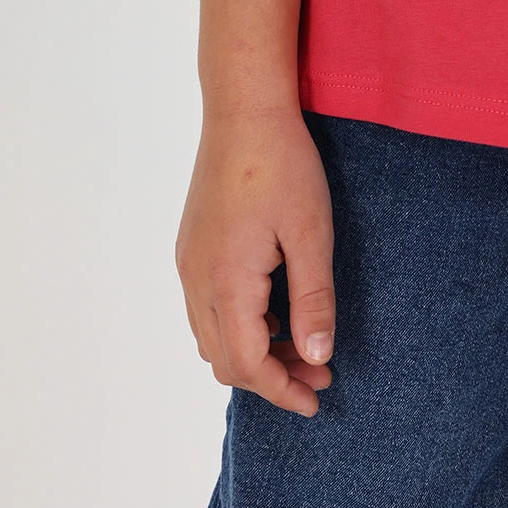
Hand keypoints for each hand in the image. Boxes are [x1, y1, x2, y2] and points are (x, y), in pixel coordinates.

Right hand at [176, 107, 336, 416]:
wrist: (243, 110)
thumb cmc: (282, 165)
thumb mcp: (310, 232)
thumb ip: (313, 298)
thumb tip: (317, 356)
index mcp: (226, 281)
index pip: (247, 364)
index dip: (282, 389)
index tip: (317, 397)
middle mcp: (197, 279)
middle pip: (224, 360)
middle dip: (270, 376)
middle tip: (318, 370)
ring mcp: (189, 263)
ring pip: (211, 336)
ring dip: (252, 352)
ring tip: (299, 344)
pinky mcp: (191, 246)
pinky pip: (206, 308)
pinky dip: (237, 325)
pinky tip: (272, 309)